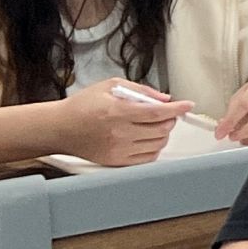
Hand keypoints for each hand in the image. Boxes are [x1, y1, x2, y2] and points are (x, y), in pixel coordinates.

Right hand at [54, 78, 193, 166]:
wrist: (59, 128)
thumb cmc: (82, 105)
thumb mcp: (110, 86)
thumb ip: (140, 90)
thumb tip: (164, 98)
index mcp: (118, 112)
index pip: (157, 113)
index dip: (177, 109)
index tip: (188, 105)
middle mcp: (119, 133)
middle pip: (161, 130)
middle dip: (170, 120)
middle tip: (166, 113)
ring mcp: (117, 150)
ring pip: (157, 144)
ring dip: (163, 134)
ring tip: (155, 125)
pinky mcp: (115, 162)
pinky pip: (146, 158)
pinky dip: (153, 148)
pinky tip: (147, 138)